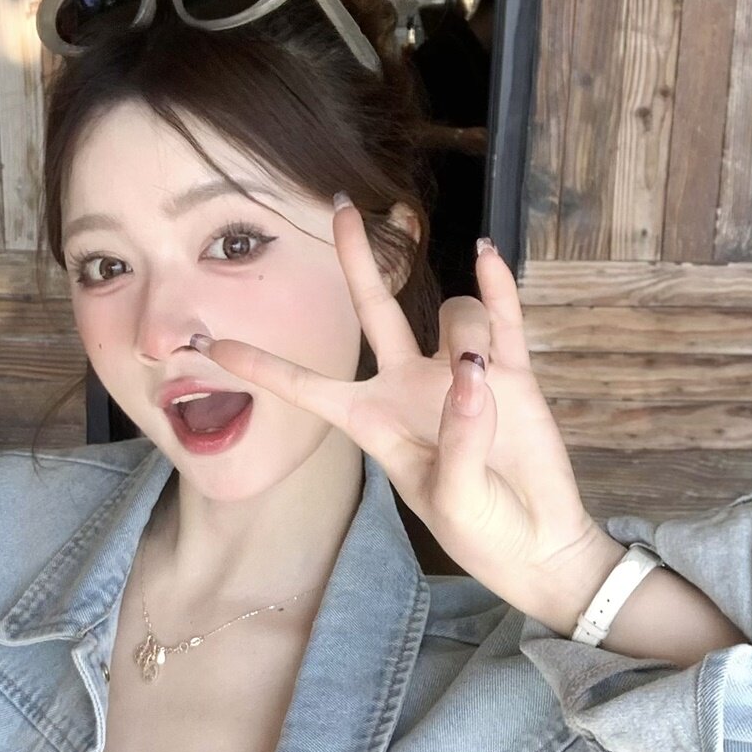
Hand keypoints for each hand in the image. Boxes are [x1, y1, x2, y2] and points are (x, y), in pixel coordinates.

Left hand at [188, 201, 606, 617]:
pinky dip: (496, 284)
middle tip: (339, 207)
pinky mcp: (512, 373)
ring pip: (451, 318)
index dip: (264, 368)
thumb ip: (459, 441)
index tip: (213, 345)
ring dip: (465, 334)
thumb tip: (473, 376)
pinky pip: (501, 316)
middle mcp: (408, 388)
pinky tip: (486, 252)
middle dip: (356, 260)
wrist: (538, 544)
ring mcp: (459, 375)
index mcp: (375, 424)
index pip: (309, 389)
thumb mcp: (454, 501)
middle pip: (372, 311)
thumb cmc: (481, 533)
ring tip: (487, 380)